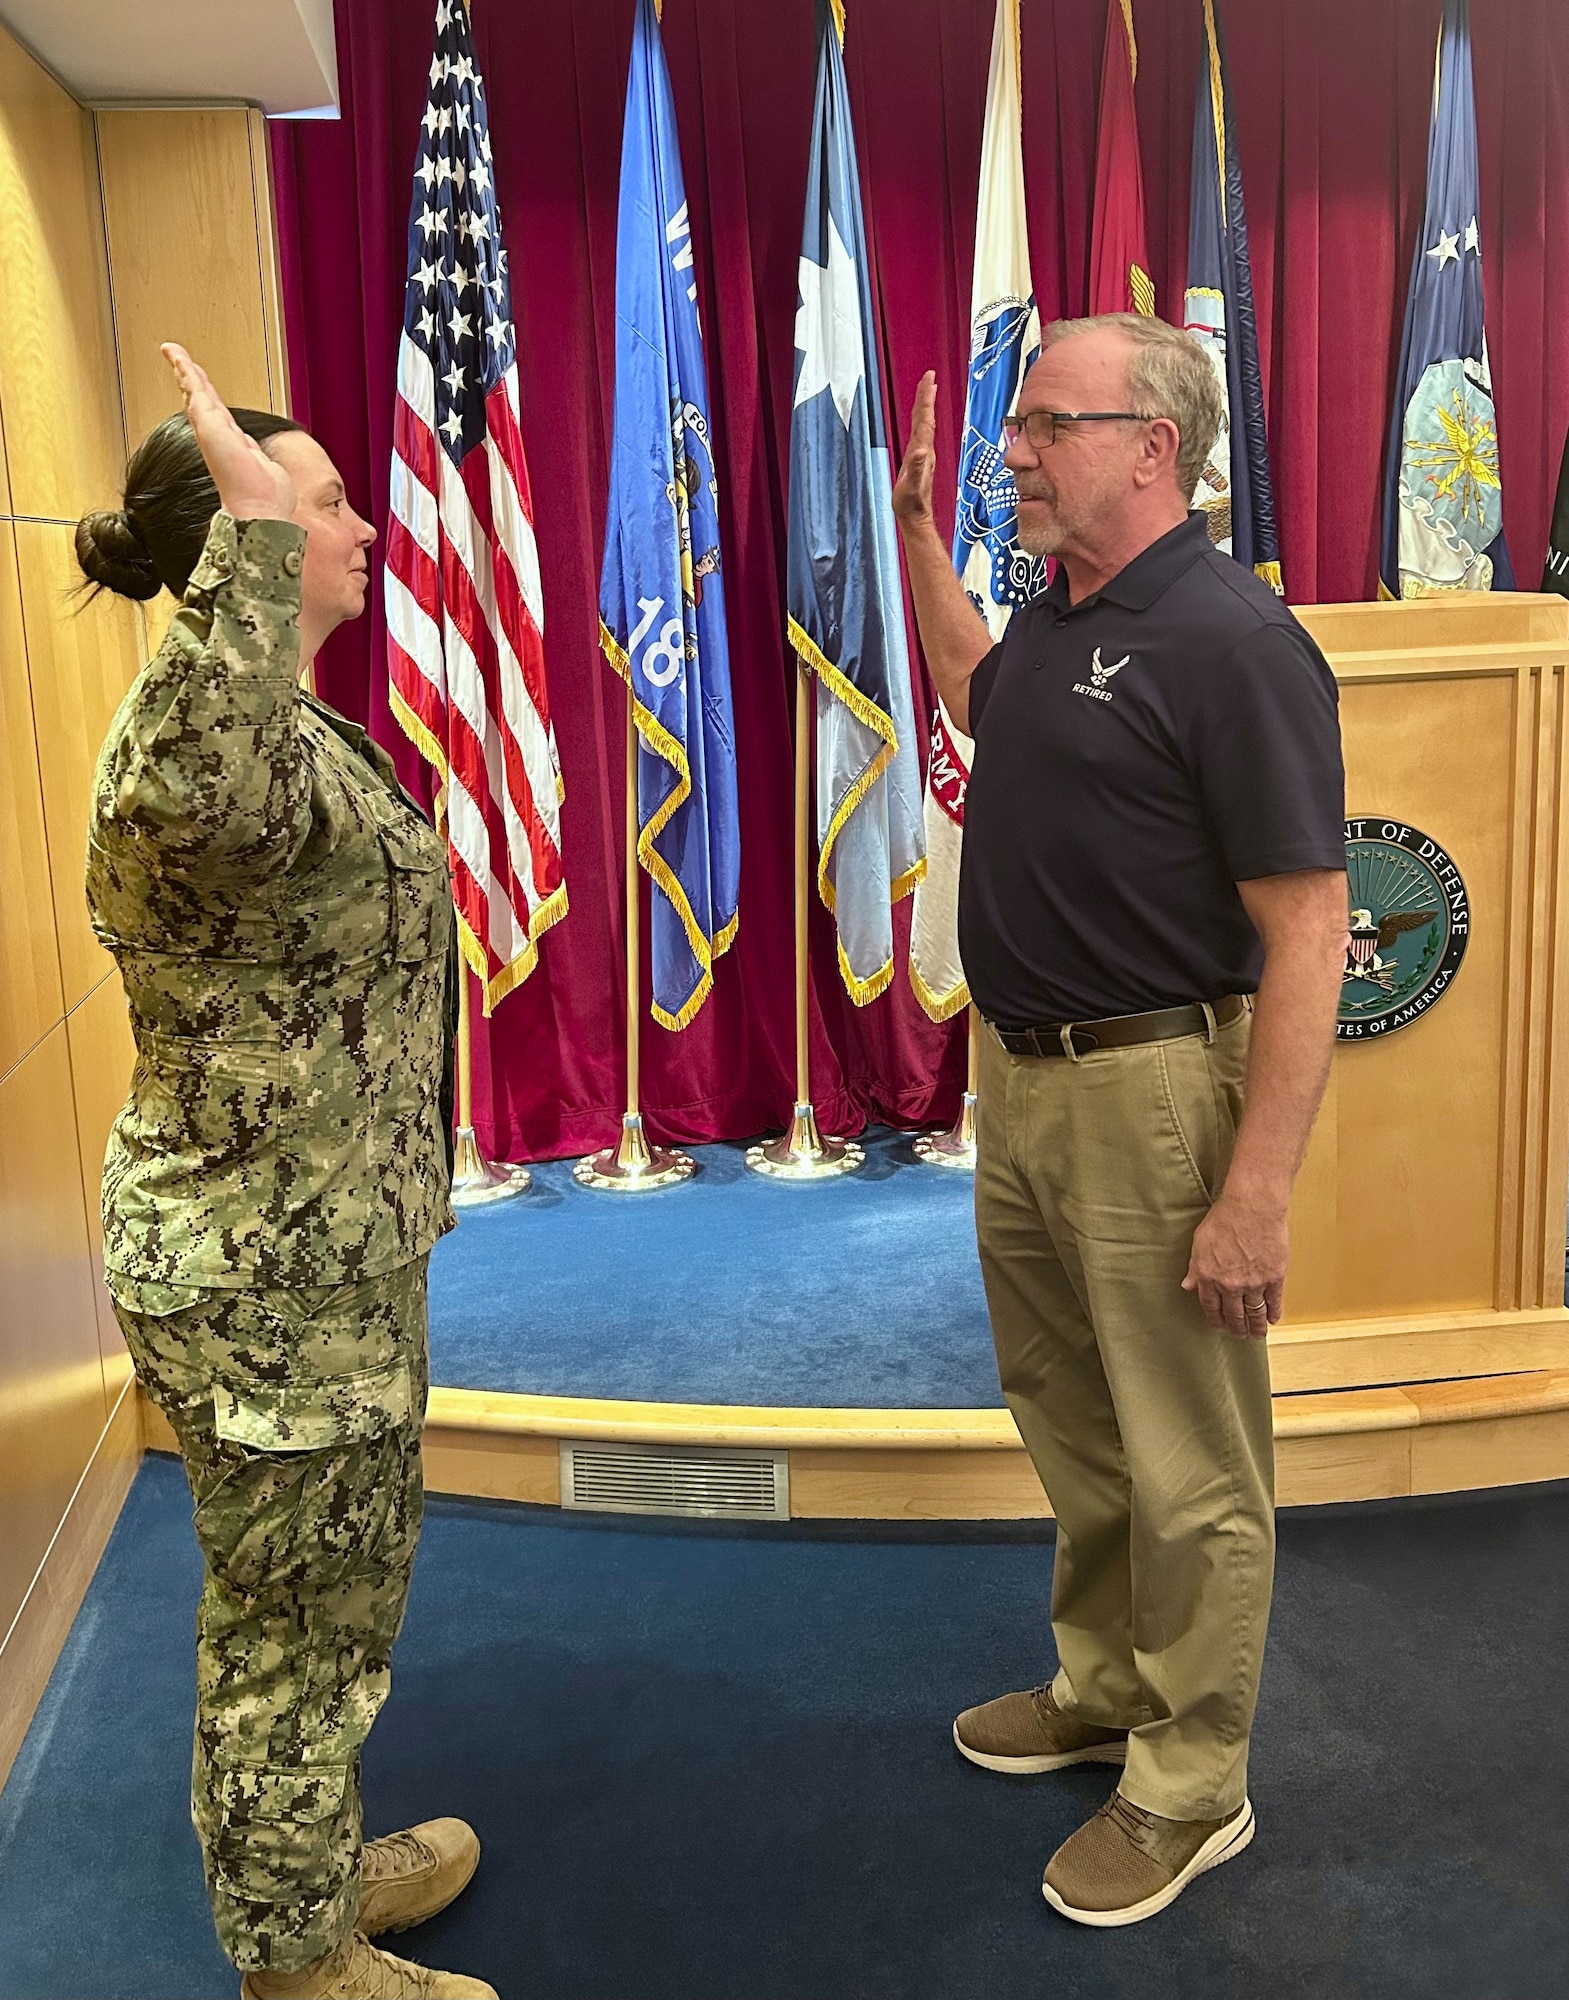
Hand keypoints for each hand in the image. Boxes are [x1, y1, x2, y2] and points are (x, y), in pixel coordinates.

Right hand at [162, 343, 295, 522]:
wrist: (258, 510)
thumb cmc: (266, 498)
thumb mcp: (267, 470)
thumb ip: (260, 460)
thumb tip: (264, 463)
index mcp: (231, 446)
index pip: (218, 416)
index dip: (209, 399)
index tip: (199, 385)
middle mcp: (218, 437)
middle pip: (202, 401)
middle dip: (191, 380)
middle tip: (178, 362)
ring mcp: (210, 429)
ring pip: (196, 392)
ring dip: (184, 370)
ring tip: (173, 353)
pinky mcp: (207, 422)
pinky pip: (195, 389)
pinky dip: (185, 370)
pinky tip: (178, 357)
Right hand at [891, 369, 937, 532]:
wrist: (915, 516)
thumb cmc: (910, 502)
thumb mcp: (911, 486)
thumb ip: (916, 469)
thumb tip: (921, 450)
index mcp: (922, 451)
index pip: (924, 420)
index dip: (926, 400)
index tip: (929, 380)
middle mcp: (925, 449)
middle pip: (926, 418)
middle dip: (926, 396)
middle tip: (929, 376)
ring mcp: (923, 454)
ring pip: (925, 424)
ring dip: (926, 405)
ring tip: (927, 389)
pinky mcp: (920, 459)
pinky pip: (921, 432)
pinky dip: (921, 419)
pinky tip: (921, 417)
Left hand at [1181, 1185, 1288, 1339]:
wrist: (1252, 1207)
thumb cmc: (1224, 1218)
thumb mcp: (1200, 1241)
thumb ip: (1194, 1267)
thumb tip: (1188, 1285)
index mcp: (1209, 1276)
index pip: (1210, 1306)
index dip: (1215, 1319)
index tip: (1218, 1325)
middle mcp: (1230, 1285)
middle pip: (1233, 1314)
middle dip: (1235, 1327)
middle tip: (1238, 1334)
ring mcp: (1254, 1283)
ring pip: (1254, 1313)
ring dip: (1255, 1327)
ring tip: (1256, 1334)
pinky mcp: (1274, 1278)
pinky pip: (1274, 1302)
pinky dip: (1274, 1313)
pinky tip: (1273, 1320)